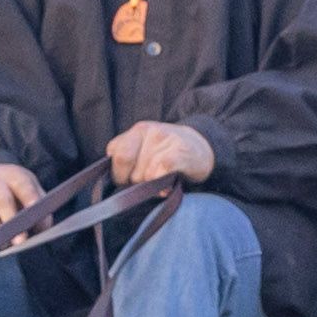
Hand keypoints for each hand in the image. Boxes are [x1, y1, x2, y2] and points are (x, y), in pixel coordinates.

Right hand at [0, 159, 41, 244]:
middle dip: (10, 219)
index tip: (35, 212)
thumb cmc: (15, 190)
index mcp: (14, 176)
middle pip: (2, 199)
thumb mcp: (29, 189)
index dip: (29, 197)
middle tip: (19, 240)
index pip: (23, 186)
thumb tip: (42, 228)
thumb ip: (39, 206)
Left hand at [102, 120, 216, 190]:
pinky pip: (160, 174)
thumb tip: (112, 182)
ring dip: (151, 185)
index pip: (114, 154)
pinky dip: (163, 186)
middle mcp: (148, 130)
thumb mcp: (144, 151)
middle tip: (147, 182)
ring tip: (162, 180)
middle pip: (124, 164)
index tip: (129, 180)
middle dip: (131, 180)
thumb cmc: (168, 156)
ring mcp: (164, 139)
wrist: (204, 149)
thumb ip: (127, 159)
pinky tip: (169, 185)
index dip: (118, 173)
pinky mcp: (180, 152)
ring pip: (143, 173)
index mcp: (136, 131)